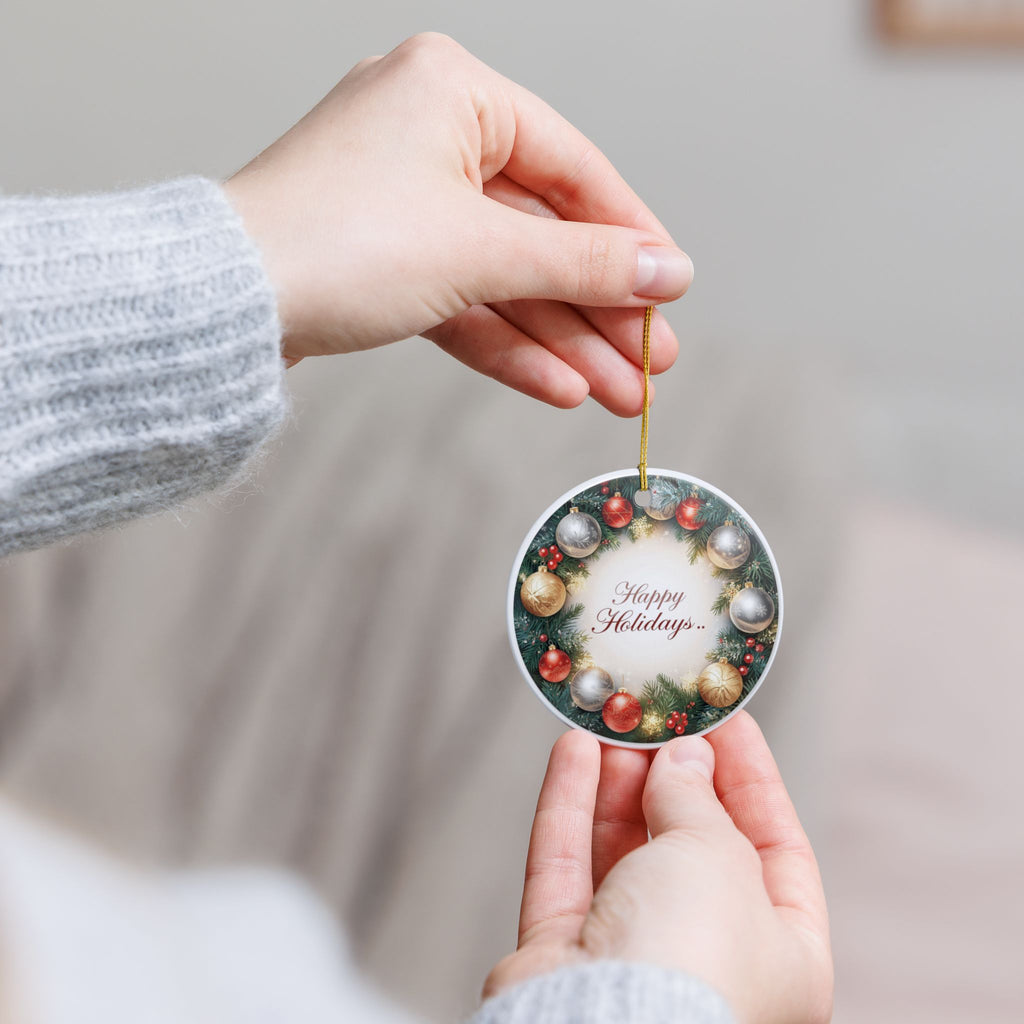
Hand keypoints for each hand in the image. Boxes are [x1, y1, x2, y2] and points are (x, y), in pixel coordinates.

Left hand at [224, 32, 691, 414]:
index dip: (629, 237)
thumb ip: (582, 263)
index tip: (671, 290)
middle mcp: (427, 137)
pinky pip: (461, 301)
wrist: (223, 308)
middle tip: (650, 364)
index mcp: (452, 92)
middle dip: (598, 310)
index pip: (572, 168)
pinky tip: (560, 387)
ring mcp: (401, 203)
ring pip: (504, 279)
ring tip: (619, 394)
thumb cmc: (333, 242)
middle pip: (540, 234)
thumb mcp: (480, 251)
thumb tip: (666, 271)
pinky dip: (507, 345)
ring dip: (562, 341)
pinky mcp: (381, 261)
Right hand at [485, 712, 832, 1023]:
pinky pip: (568, 867)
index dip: (750, 778)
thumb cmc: (690, 964)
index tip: (724, 722)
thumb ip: (697, 797)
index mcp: (784, 955)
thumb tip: (683, 758)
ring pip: (624, 852)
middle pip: (692, 846)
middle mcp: (710, 959)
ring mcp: (633, 959)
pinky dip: (569, 807)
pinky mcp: (565, 955)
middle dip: (672, 776)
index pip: (777, 846)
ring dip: (617, 784)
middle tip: (657, 718)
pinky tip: (572, 753)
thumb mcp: (717, 853)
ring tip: (611, 726)